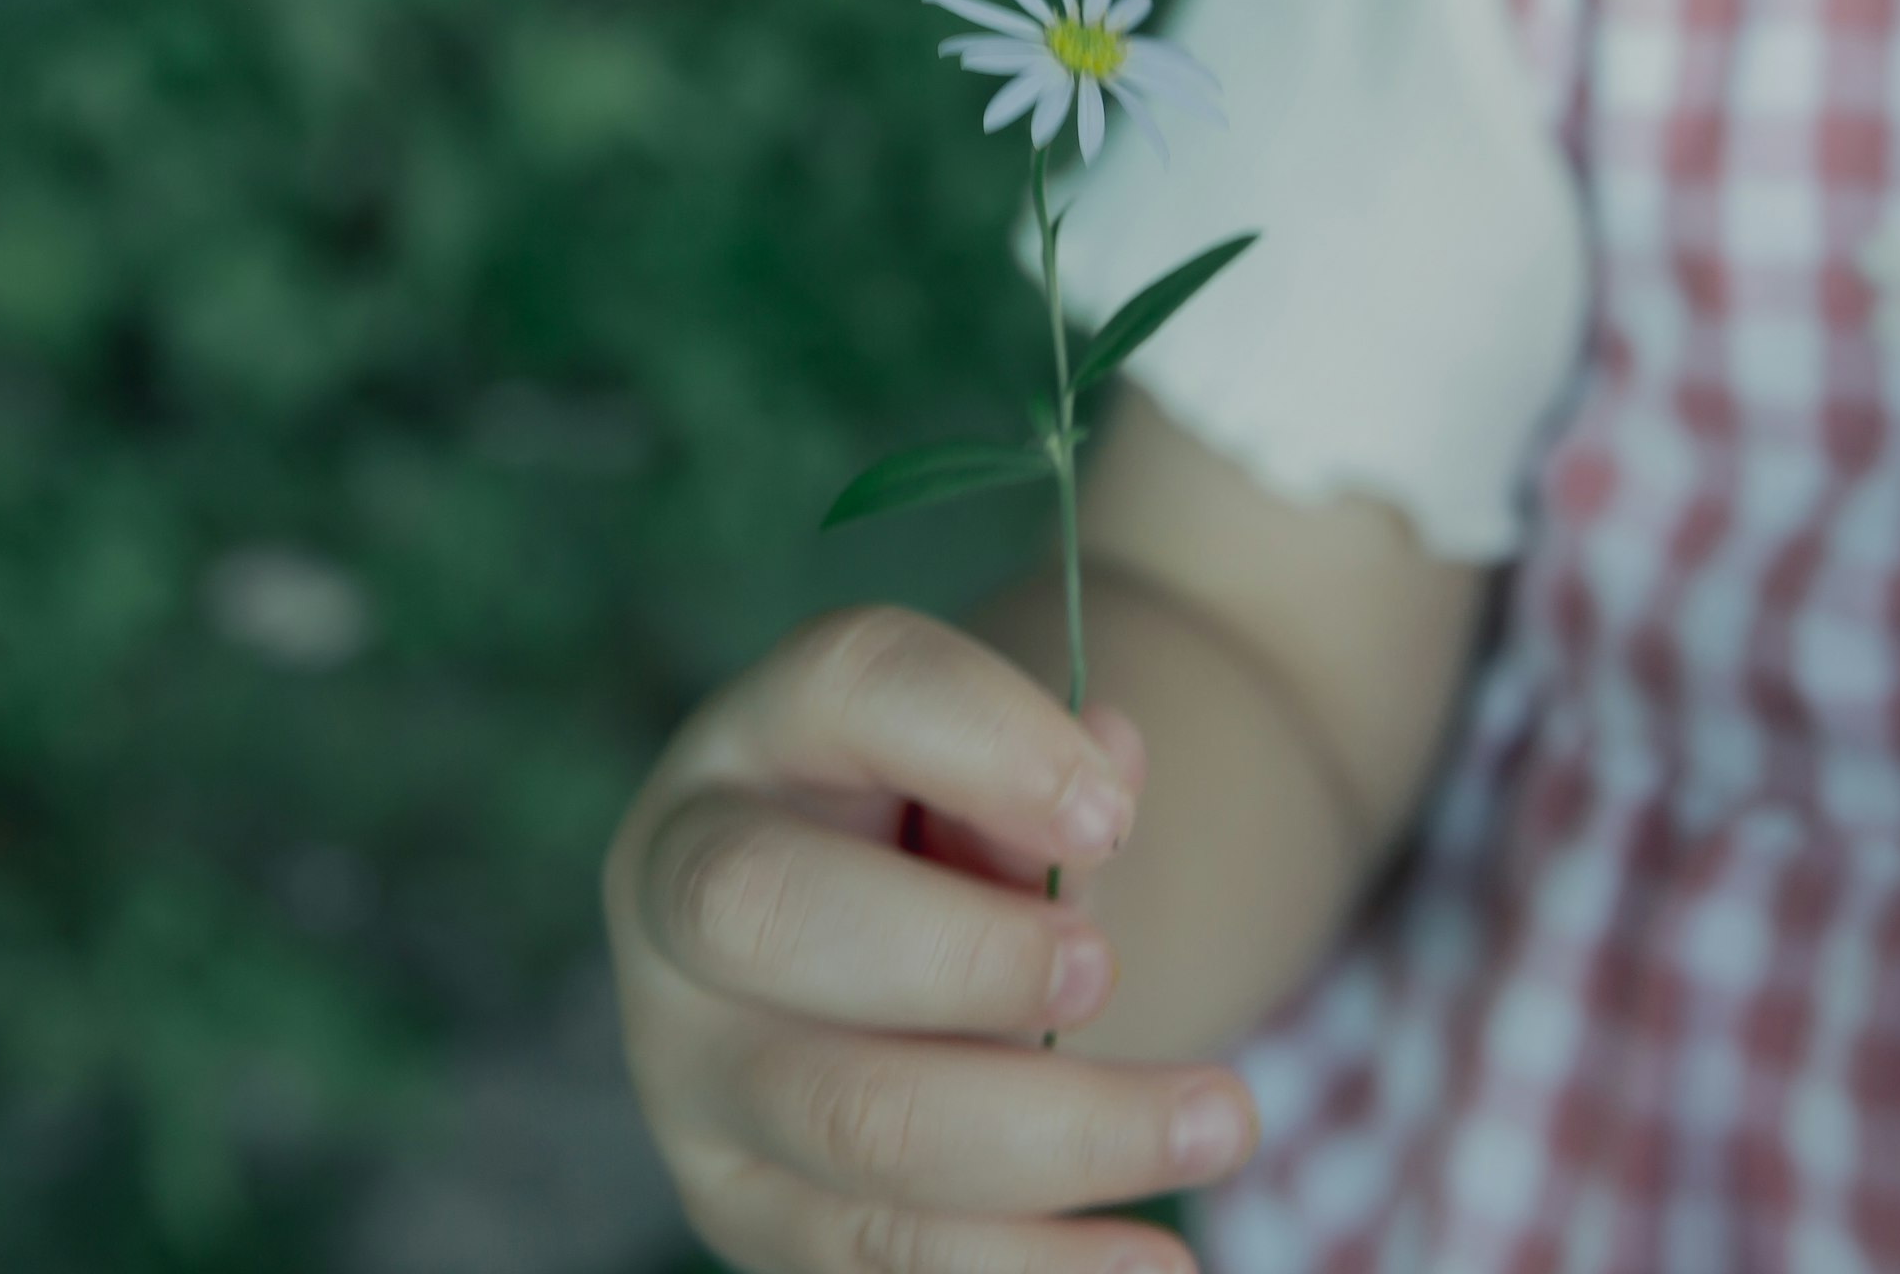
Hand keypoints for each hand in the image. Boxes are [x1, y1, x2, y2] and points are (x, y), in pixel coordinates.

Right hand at [604, 605, 1259, 1273]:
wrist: (902, 958)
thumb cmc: (969, 843)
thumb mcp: (1006, 783)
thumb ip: (1047, 776)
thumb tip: (1105, 772)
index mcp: (755, 739)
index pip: (851, 684)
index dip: (985, 739)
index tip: (1113, 816)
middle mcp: (679, 894)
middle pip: (770, 914)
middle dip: (964, 958)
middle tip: (1111, 974)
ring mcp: (694, 1066)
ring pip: (849, 1121)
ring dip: (1056, 1138)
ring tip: (1220, 1124)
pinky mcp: (745, 1204)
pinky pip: (879, 1256)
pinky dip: (1030, 1270)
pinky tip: (1151, 1265)